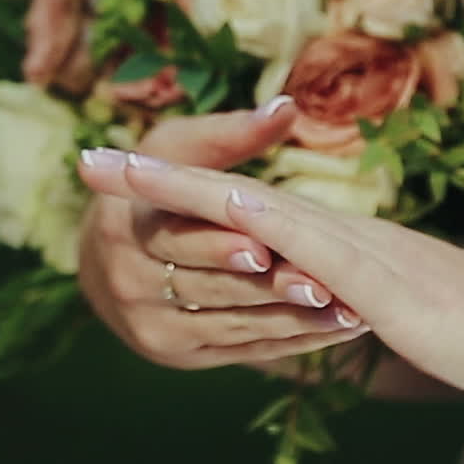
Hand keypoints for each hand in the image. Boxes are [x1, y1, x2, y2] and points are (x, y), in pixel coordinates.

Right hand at [76, 99, 366, 370]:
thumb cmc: (158, 189)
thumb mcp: (180, 149)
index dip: (218, 245)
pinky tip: (336, 328)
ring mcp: (152, 329)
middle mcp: (127, 285)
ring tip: (349, 311)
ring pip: (230, 327)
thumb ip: (232, 132)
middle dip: (268, 288)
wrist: (114, 259)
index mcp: (122, 230)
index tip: (264, 246)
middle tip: (324, 286)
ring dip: (291, 321)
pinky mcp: (179, 356)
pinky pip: (241, 351)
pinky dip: (290, 341)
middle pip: (208, 289)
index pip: (174, 240)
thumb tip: (287, 107)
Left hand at [82, 154, 463, 418]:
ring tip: (122, 168)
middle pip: (235, 196)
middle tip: (90, 156)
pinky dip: (262, 227)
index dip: (182, 191)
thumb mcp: (396, 318)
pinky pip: (316, 250)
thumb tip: (313, 306)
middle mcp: (342, 240)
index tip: (120, 178)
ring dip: (188, 188)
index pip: (246, 210)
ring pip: (260, 210)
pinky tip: (219, 207)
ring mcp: (363, 258)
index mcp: (336, 251)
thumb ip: (350, 305)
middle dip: (159, 177)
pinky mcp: (387, 288)